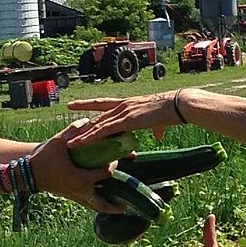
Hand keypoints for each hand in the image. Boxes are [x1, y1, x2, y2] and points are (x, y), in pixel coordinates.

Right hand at [29, 116, 120, 210]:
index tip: (118, 156)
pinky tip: (106, 202)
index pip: (106, 173)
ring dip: (109, 208)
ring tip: (122, 209)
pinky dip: (99, 205)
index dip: (114, 164)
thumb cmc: (44, 158)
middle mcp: (81, 191)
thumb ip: (73, 130)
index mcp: (81, 178)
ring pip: (96, 207)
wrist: (28, 174)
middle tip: (128, 203)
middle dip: (116, 204)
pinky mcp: (72, 197)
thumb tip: (87, 120)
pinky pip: (89, 205)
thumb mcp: (58, 142)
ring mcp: (76, 196)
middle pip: (104, 202)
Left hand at [68, 91, 185, 142]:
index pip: (104, 104)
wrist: (178, 104)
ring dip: (83, 134)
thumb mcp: (159, 121)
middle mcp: (122, 106)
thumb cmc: (172, 111)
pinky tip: (80, 142)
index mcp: (128, 104)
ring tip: (69, 142)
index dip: (89, 105)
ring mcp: (123, 113)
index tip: (75, 105)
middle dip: (82, 121)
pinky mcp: (126, 121)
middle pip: (97, 115)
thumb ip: (155, 128)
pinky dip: (91, 137)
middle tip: (66, 126)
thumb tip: (157, 135)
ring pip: (98, 125)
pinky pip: (104, 131)